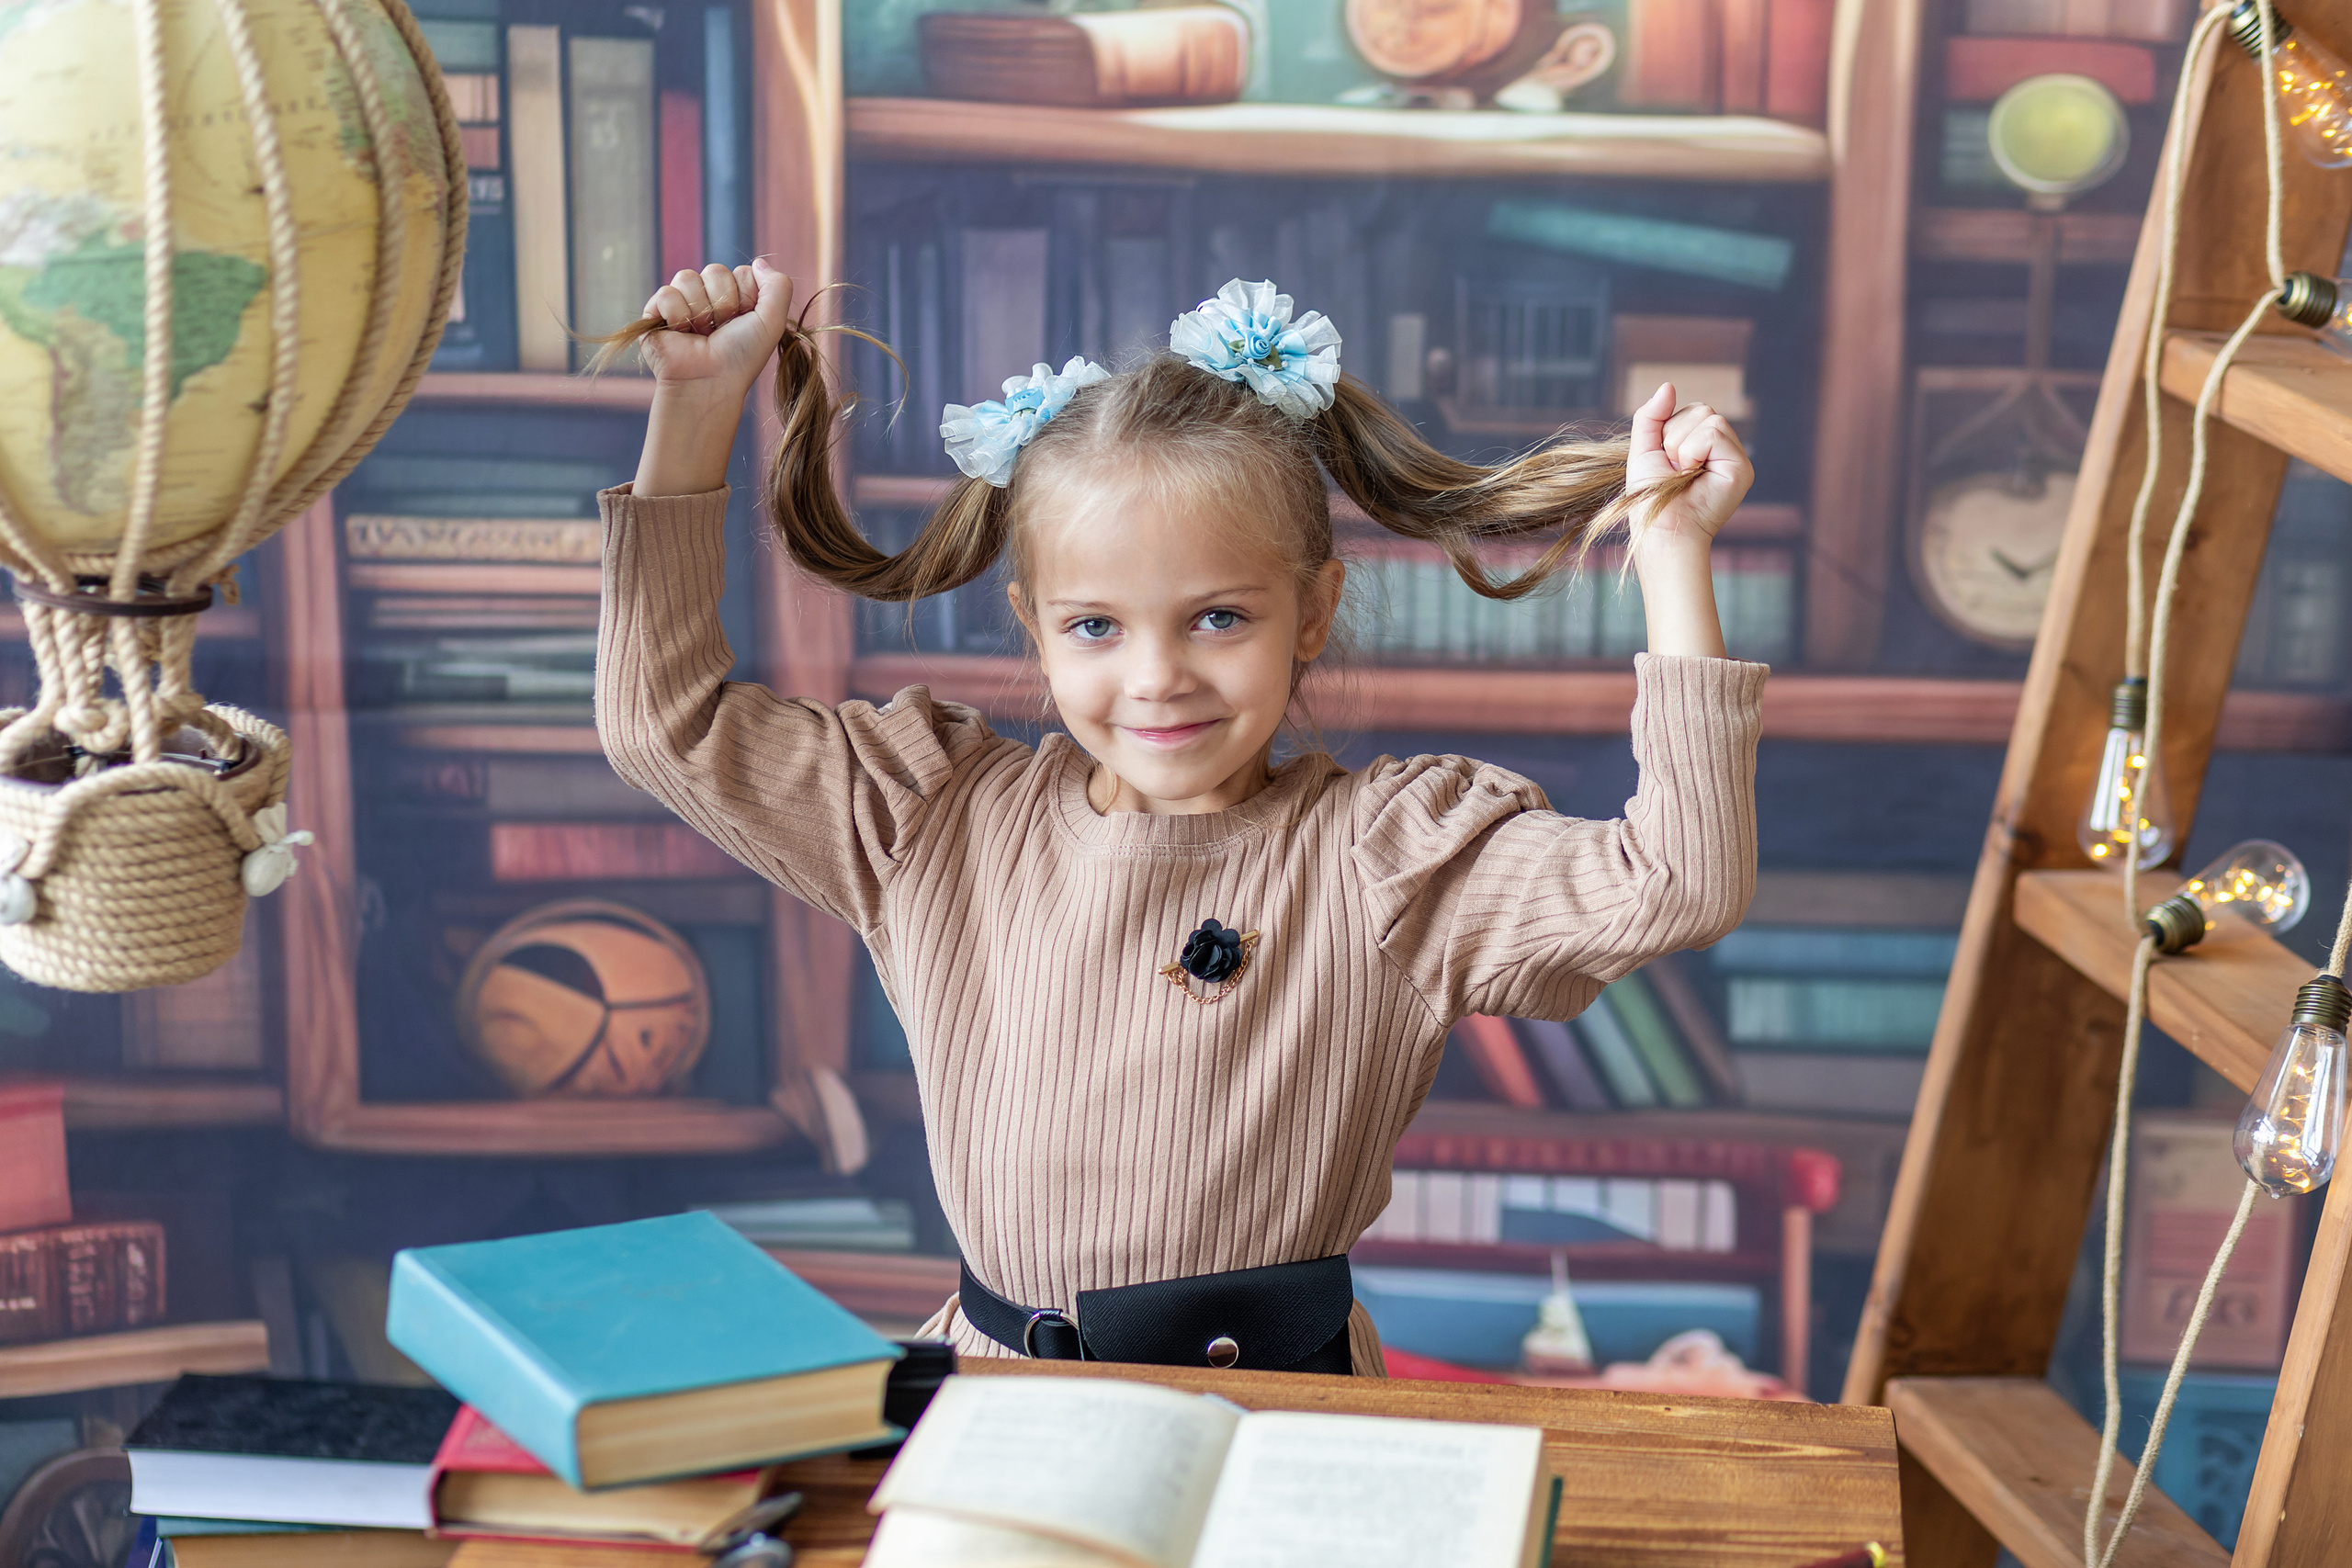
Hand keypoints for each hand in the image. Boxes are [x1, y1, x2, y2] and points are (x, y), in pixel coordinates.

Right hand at [634, 258, 796, 400]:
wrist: (709, 382)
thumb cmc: (742, 357)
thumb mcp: (772, 322)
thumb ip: (778, 286)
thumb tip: (759, 262)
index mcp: (736, 300)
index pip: (742, 272)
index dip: (745, 296)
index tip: (744, 321)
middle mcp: (709, 299)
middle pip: (715, 271)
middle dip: (722, 303)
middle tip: (721, 330)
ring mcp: (682, 304)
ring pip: (687, 277)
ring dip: (700, 311)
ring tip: (701, 334)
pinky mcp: (656, 312)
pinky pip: (667, 293)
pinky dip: (677, 315)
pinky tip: (680, 334)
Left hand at [1626, 382, 1754, 545]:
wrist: (1660, 528)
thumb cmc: (1650, 496)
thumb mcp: (1643, 449)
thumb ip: (1652, 417)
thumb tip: (1668, 385)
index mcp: (1704, 446)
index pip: (1693, 410)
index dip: (1669, 430)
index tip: (1666, 462)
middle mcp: (1724, 451)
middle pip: (1702, 410)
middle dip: (1674, 437)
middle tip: (1674, 470)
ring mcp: (1735, 458)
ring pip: (1709, 417)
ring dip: (1682, 446)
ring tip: (1683, 474)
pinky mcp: (1741, 468)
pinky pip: (1714, 432)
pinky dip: (1693, 450)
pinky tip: (1693, 474)